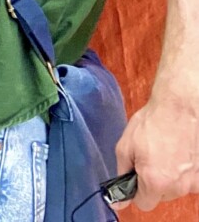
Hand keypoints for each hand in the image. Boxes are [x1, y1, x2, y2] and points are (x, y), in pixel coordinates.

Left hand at [113, 88, 198, 211]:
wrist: (181, 107)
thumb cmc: (153, 123)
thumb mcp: (125, 147)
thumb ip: (122, 174)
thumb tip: (118, 198)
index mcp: (156, 182)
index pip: (143, 204)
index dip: (136, 191)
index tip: (134, 178)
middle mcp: (179, 186)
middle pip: (161, 196)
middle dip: (153, 182)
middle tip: (150, 159)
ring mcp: (195, 181)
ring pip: (176, 188)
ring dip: (170, 177)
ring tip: (166, 153)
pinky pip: (190, 180)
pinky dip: (185, 171)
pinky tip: (180, 154)